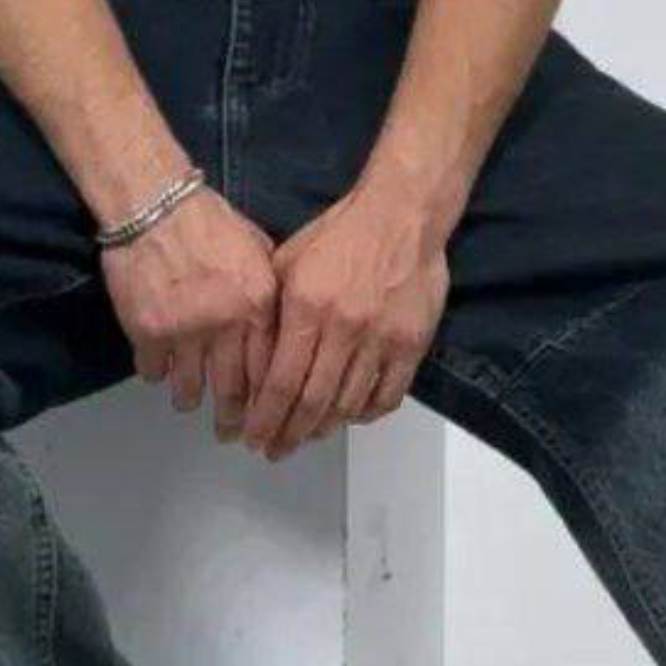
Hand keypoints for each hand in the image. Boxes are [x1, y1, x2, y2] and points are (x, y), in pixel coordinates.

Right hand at [98, 183, 281, 440]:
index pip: (269, 371)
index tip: (266, 420)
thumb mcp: (258, 253)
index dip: (268, 403)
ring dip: (191, 400)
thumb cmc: (210, 222)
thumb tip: (280, 336)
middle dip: (232, 421)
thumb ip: (269, 297)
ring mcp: (184, 333)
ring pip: (189, 390)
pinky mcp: (147, 332)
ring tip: (190, 402)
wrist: (154, 204)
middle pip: (232, 392)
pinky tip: (160, 369)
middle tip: (229, 434)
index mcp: (257, 306)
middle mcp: (225, 326)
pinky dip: (157, 374)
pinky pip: (153, 372)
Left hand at [238, 180, 449, 459]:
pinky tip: (350, 416)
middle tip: (274, 450)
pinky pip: (387, 396)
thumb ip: (273, 311)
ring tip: (307, 436)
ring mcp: (381, 338)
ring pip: (348, 405)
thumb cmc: (340, 234)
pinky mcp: (412, 343)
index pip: (280, 382)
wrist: (401, 214)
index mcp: (307, 307)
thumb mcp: (289, 262)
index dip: (264, 418)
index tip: (253, 437)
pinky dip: (366, 414)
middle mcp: (344, 328)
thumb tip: (254, 362)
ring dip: (324, 429)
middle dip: (288, 434)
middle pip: (312, 403)